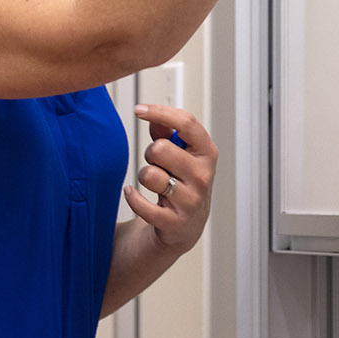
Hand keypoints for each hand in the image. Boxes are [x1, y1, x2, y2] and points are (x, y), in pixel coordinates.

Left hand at [121, 105, 219, 255]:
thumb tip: (153, 118)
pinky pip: (142, 205)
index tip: (139, 110)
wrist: (186, 227)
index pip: (186, 123)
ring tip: (153, 182)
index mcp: (207, 154)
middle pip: (161, 148)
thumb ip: (168, 134)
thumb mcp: (182, 156)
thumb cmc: (184, 184)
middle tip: (156, 163)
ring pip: (150, 175)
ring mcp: (190, 200)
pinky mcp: (174, 222)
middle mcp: (202, 176)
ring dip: (144, 176)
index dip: (160, 112)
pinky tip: (131, 193)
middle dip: (151, 154)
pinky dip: (132, 197)